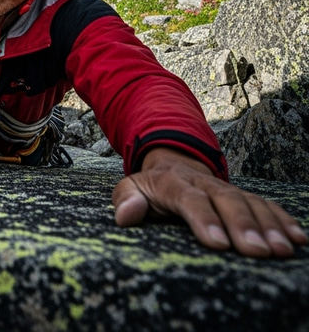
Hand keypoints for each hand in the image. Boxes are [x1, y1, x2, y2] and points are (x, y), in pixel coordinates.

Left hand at [112, 147, 307, 257]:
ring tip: (281, 250)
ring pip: (250, 202)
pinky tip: (297, 238)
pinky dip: (283, 219)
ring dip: (268, 226)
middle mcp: (204, 183)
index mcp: (174, 183)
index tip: (218, 244)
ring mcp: (226, 189)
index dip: (204, 219)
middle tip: (258, 252)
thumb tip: (126, 214)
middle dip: (243, 225)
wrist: (172, 164)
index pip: (189, 199)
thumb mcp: (131, 187)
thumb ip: (125, 199)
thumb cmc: (151, 187)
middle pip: (226, 201)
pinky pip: (266, 204)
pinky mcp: (243, 196)